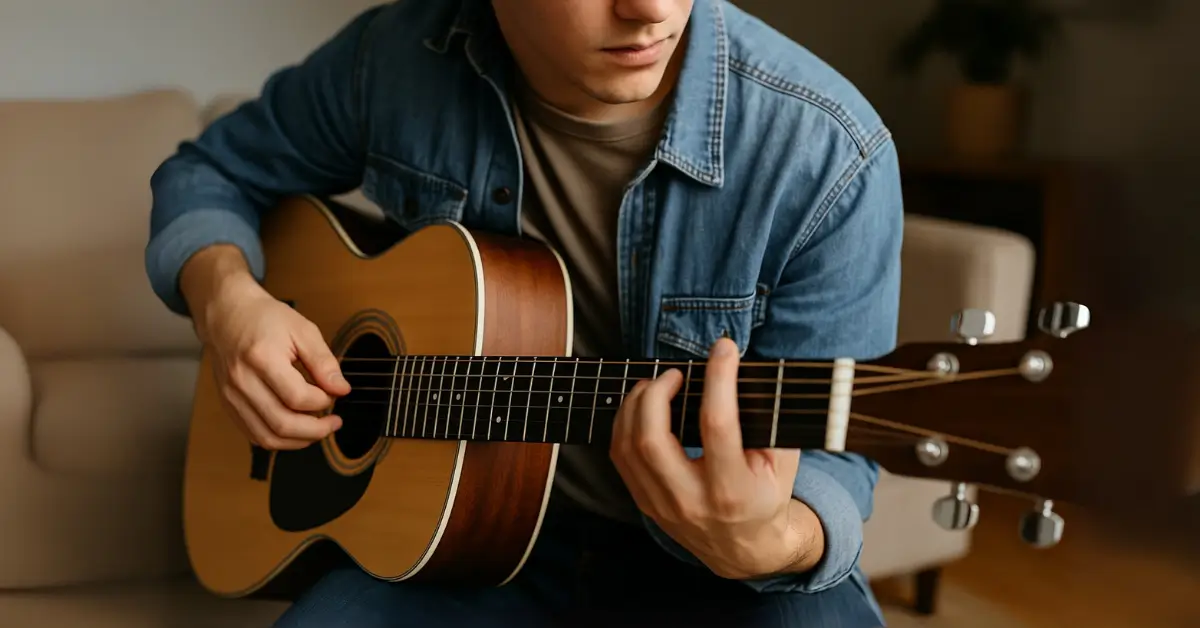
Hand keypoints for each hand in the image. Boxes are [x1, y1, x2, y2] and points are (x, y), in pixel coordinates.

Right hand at [199, 274, 349, 449]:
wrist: (227, 315)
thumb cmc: (264, 319)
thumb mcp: (302, 330)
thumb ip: (323, 362)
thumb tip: (342, 390)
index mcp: (261, 358)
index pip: (297, 397)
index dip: (322, 401)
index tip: (334, 394)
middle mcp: (242, 381)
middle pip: (282, 424)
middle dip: (315, 430)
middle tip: (334, 422)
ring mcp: (232, 396)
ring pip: (267, 437)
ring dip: (298, 440)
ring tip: (318, 429)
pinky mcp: (228, 405)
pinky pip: (254, 435)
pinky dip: (278, 439)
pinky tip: (296, 429)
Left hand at [610, 337, 819, 578]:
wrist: (745, 550)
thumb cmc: (766, 496)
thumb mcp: (783, 463)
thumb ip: (770, 422)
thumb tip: (746, 372)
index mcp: (732, 490)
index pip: (717, 424)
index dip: (719, 379)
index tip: (724, 349)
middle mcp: (691, 500)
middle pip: (652, 439)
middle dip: (657, 393)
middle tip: (674, 373)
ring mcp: (662, 505)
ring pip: (628, 447)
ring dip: (636, 405)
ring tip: (656, 385)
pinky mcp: (645, 503)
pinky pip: (621, 457)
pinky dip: (625, 424)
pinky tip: (642, 407)